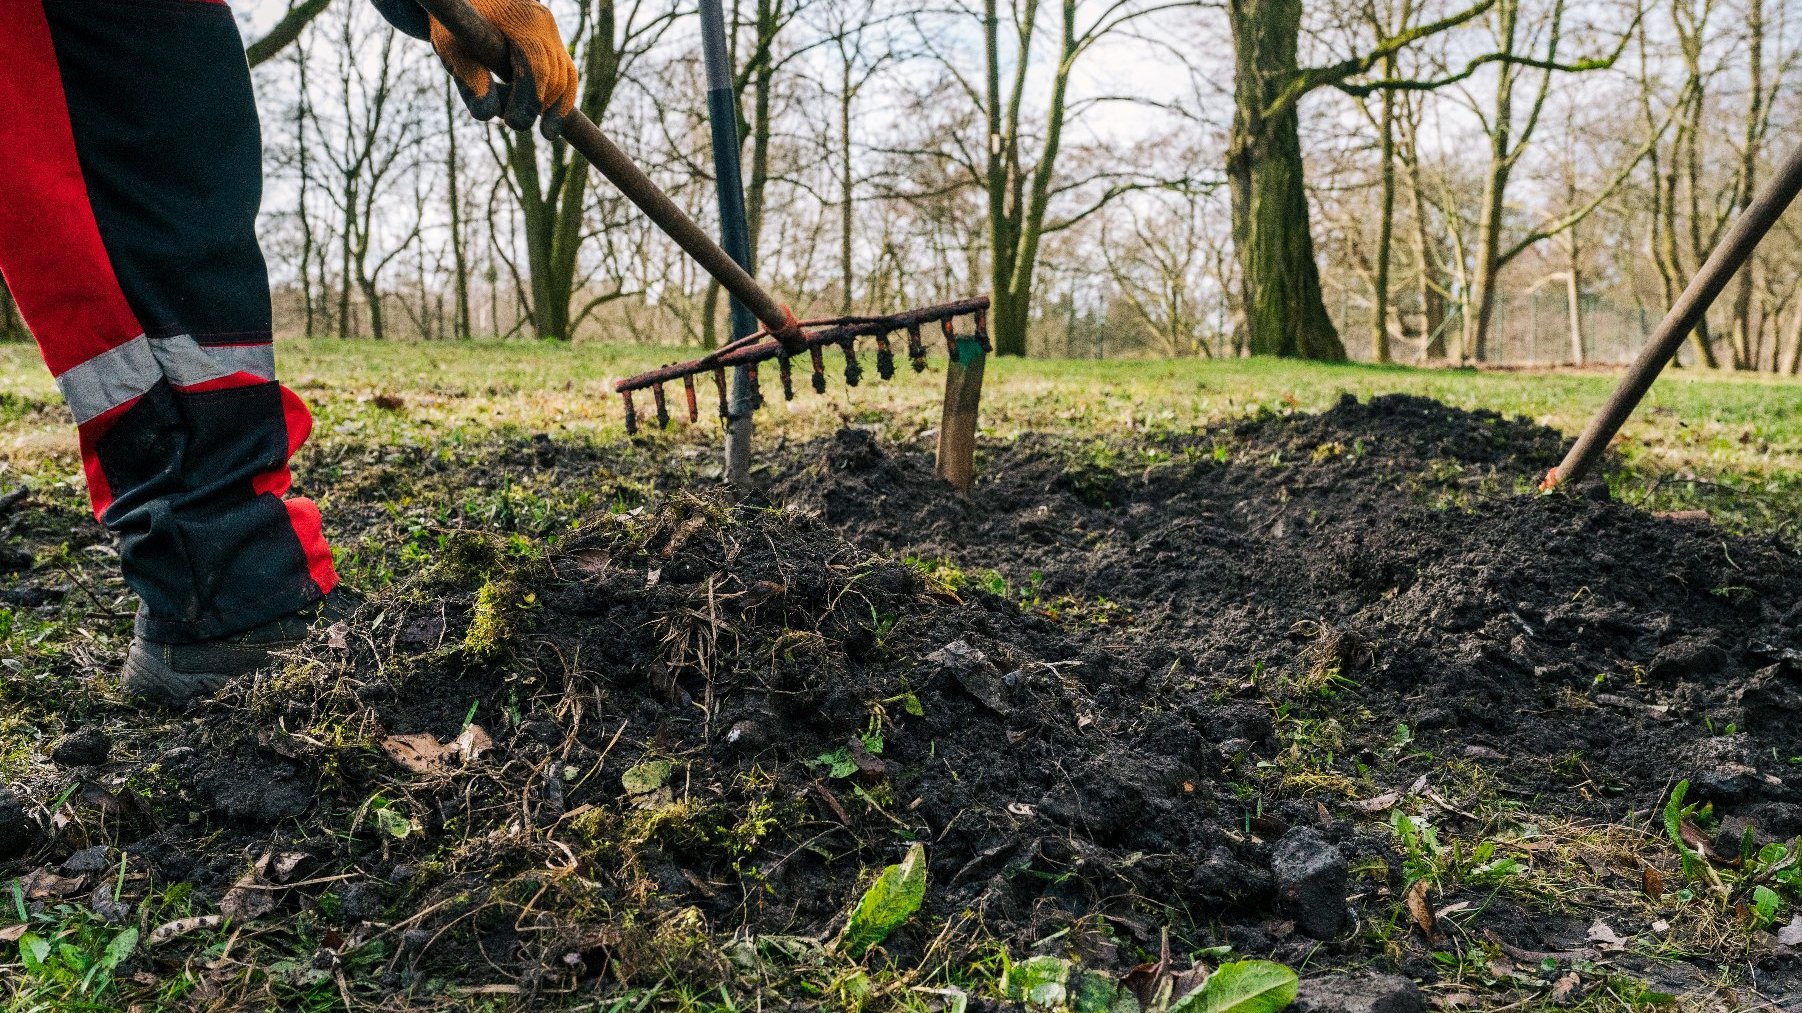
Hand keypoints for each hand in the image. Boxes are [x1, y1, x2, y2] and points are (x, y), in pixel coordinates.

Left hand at [430, 0, 577, 138]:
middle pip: (555, 75)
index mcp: (520, 21)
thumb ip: (469, 79)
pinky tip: (545, 118)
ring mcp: (551, 30)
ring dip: (551, 105)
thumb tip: (488, 114)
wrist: (460, 0)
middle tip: (512, 123)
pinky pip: (564, 72)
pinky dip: (557, 97)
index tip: (512, 123)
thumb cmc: (452, 21)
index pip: (536, 68)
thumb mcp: (452, 48)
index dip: (528, 100)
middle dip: (538, 105)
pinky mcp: (551, 39)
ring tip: (529, 123)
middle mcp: (543, 22)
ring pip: (565, 76)